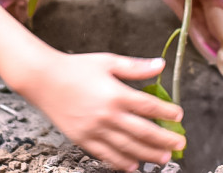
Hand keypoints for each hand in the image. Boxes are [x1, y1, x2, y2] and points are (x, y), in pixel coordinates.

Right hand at [20, 52, 186, 170]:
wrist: (43, 79)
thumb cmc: (75, 68)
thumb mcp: (108, 61)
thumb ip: (136, 67)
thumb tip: (160, 65)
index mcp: (116, 93)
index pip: (149, 107)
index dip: (167, 113)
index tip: (178, 116)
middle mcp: (107, 114)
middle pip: (142, 132)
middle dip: (164, 140)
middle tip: (179, 145)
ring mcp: (94, 129)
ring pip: (127, 147)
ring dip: (148, 154)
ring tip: (163, 158)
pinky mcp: (82, 139)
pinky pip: (105, 155)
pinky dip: (121, 162)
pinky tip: (133, 165)